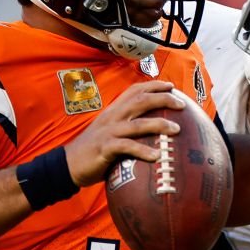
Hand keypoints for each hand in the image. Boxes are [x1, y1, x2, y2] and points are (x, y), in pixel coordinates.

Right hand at [65, 80, 183, 185]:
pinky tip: (157, 156)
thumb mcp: (110, 133)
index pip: (135, 91)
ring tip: (176, 129)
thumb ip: (127, 128)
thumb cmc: (94, 151)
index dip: (154, 85)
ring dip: (159, 125)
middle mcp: (112, 117)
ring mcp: (108, 132)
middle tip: (182, 104)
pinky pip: (126, 147)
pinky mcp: (104, 148)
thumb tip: (151, 133)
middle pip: (140, 101)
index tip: (172, 86)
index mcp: (114, 111)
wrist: (68, 164)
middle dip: (163, 99)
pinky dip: (142, 150)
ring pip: (137, 124)